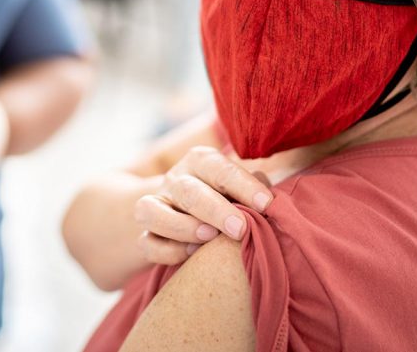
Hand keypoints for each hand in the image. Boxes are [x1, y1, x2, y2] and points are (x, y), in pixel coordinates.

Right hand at [134, 146, 272, 265]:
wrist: (186, 211)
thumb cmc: (226, 198)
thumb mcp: (240, 187)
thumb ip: (253, 189)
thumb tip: (270, 197)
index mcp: (200, 162)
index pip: (218, 167)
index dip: (242, 185)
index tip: (266, 204)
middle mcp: (175, 180)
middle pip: (188, 190)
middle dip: (215, 209)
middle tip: (240, 229)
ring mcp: (155, 206)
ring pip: (153, 212)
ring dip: (182, 226)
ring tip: (210, 238)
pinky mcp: (146, 235)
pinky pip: (147, 243)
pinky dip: (168, 250)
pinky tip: (192, 254)